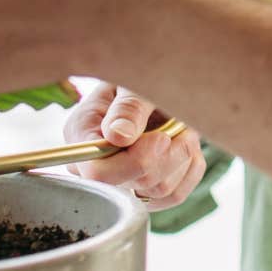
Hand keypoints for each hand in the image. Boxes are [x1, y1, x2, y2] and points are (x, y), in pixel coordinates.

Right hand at [63, 83, 206, 209]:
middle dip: (166, 155)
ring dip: (181, 157)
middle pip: (134, 184)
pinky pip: (176, 193)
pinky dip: (189, 167)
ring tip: (183, 128)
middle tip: (179, 125)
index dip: (134, 162)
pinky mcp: (149, 188)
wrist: (156, 81)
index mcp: (82, 135)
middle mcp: (97, 164)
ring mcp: (123, 179)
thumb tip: (118, 137)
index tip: (161, 138)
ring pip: (159, 191)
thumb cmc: (140, 77)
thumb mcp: (132, 83)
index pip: (98, 172)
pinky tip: (185, 143)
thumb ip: (127, 107)